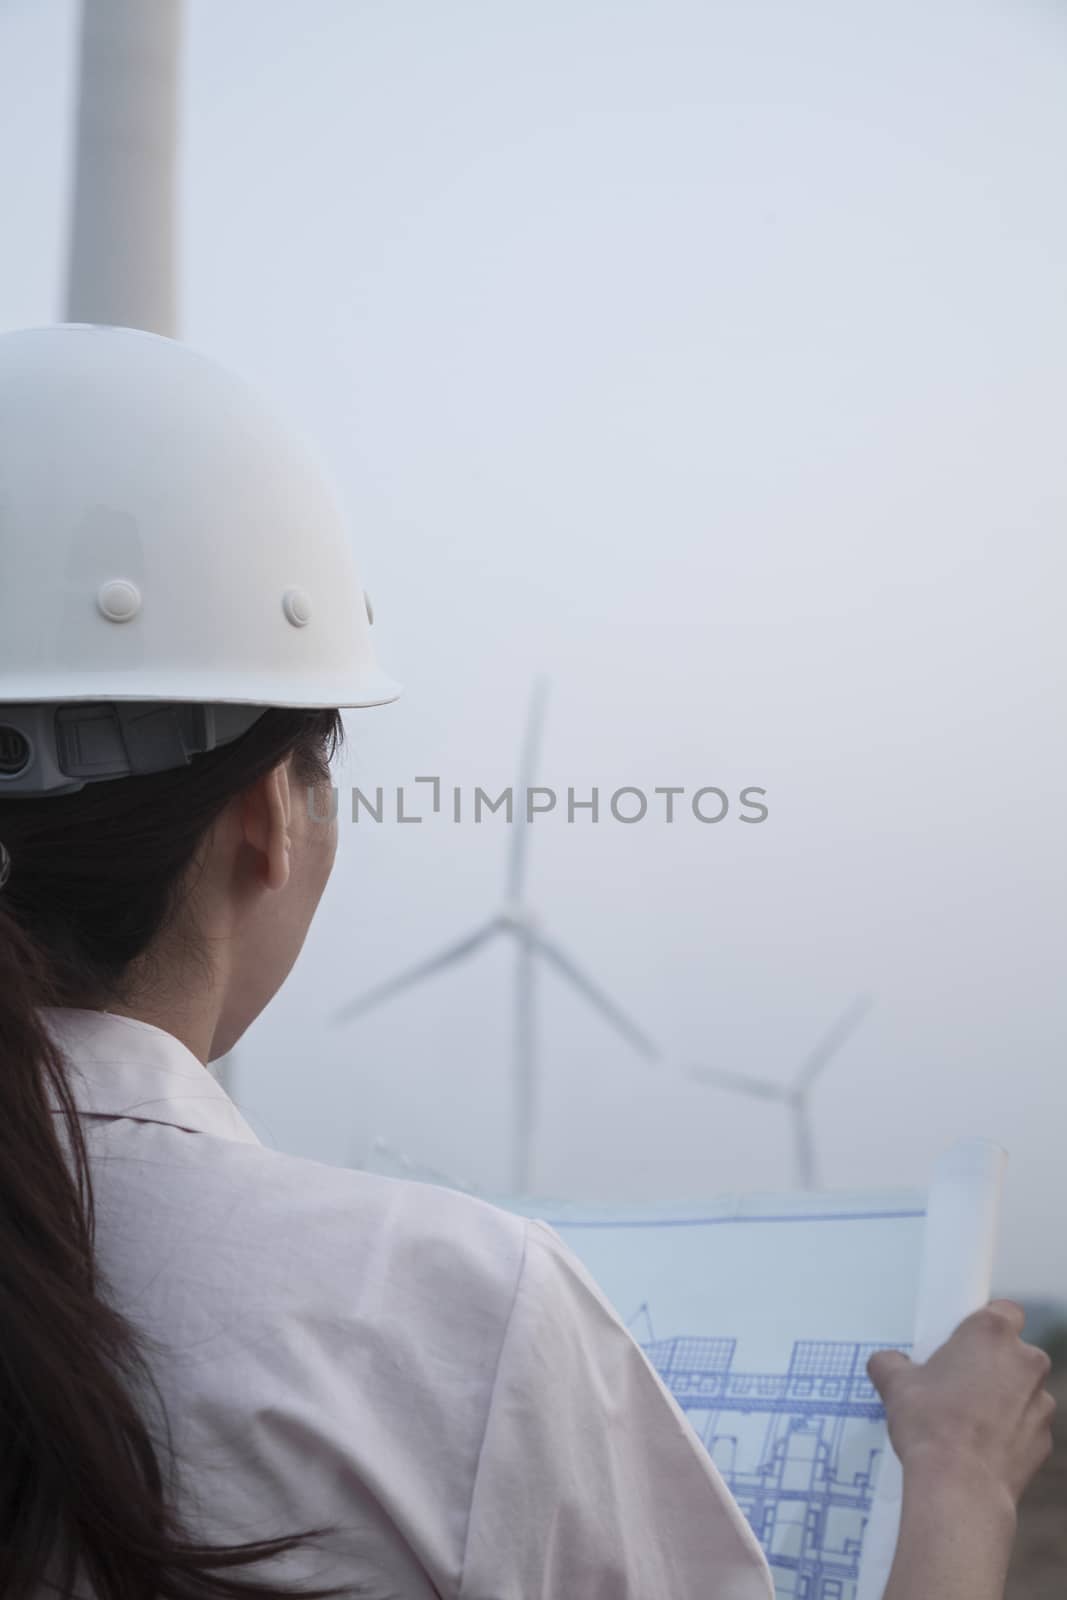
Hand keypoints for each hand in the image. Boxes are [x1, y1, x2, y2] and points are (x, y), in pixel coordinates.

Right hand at [868, 1300, 1055, 1506]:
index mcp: (992, 1333)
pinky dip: (1009, 1433)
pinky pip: (1026, 1427)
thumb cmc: (930, 1425)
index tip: (963, 1343)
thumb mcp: (895, 1384)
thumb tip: (886, 1363)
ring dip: (1003, 1400)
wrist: (960, 1487)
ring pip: (1023, 1391)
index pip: (1004, 1310)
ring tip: (966, 1421)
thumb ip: (891, 1364)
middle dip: (992, 1365)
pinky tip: (979, 1448)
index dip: (985, 1325)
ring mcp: (1041, 1403)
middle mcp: (1026, 1361)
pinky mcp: (1045, 1441)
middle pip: (1014, 1352)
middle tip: (957, 1382)